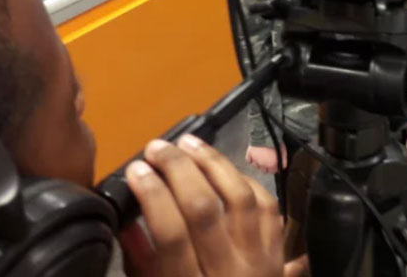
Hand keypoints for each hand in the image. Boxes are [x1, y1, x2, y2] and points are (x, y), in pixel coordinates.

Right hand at [121, 134, 295, 276]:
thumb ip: (143, 264)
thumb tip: (128, 220)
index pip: (173, 236)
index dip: (154, 197)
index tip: (136, 169)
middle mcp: (231, 274)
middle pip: (207, 209)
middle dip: (179, 170)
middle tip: (157, 147)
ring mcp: (261, 263)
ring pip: (241, 198)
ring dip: (213, 164)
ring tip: (188, 143)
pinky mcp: (278, 254)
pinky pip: (266, 206)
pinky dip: (244, 181)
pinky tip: (222, 166)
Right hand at [245, 144, 287, 173]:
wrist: (265, 135)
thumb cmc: (275, 143)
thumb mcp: (283, 152)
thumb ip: (283, 161)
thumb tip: (283, 167)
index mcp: (271, 165)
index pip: (272, 171)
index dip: (274, 168)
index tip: (275, 164)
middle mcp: (262, 165)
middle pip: (264, 170)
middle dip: (266, 166)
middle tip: (268, 160)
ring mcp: (255, 160)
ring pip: (256, 166)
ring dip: (259, 163)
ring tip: (261, 157)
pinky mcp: (249, 155)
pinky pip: (248, 160)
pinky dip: (251, 159)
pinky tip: (253, 156)